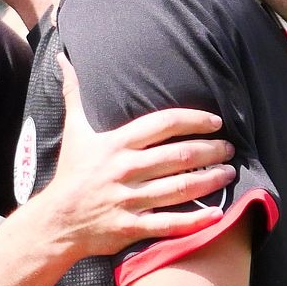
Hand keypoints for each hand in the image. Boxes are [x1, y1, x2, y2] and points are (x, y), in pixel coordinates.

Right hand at [33, 56, 233, 261]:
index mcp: (117, 144)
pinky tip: (217, 214)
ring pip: (180, 188)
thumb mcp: (73, 130)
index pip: (163, 124)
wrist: (57, 221)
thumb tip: (62, 58)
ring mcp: (130, 200)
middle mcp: (127, 170)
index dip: (194, 120)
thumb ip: (73, 93)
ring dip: (210, 180)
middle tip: (229, 148)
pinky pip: (170, 223)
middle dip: (211, 150)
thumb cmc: (71, 174)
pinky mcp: (132, 227)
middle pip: (179, 155)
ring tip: (229, 173)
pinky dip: (195, 220)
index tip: (215, 122)